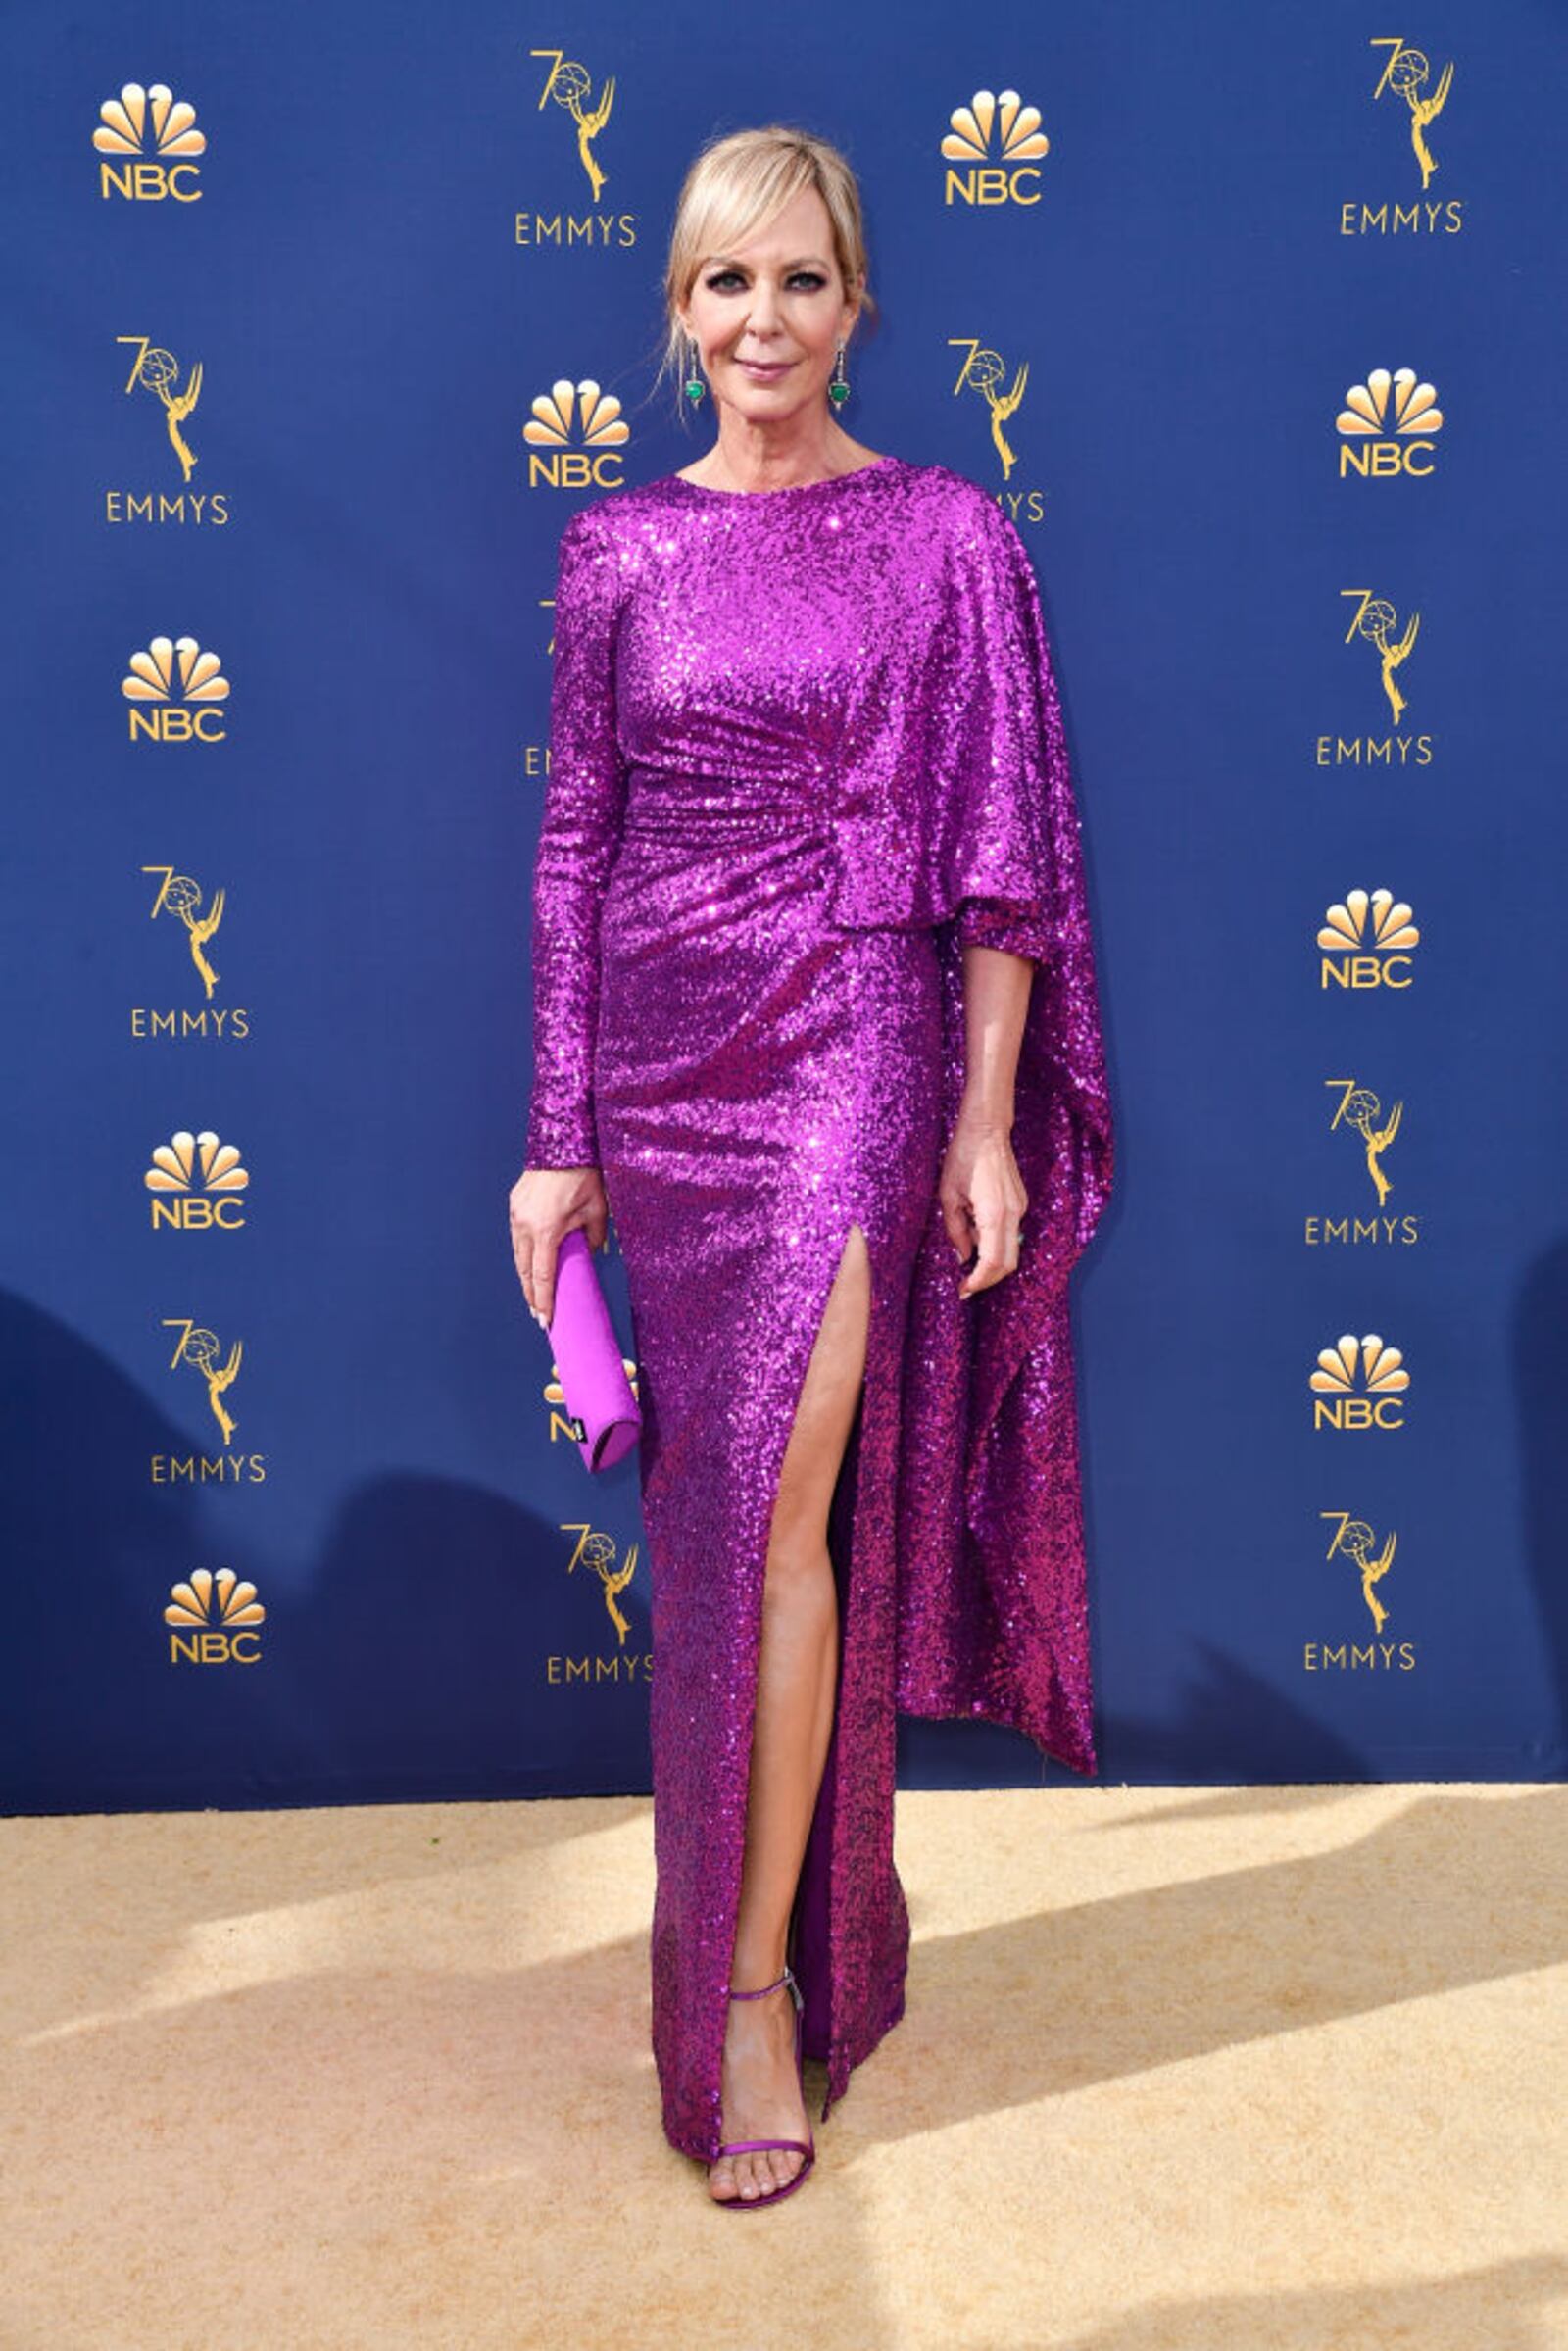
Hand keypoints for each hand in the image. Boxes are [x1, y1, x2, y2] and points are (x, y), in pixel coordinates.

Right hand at [509, 1164, 609, 1326]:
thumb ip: (594, 1238)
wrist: (563, 1144)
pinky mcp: (514, 1205)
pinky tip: (531, 1265)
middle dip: (532, 1295)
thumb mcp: (598, 1210)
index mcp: (546, 1230)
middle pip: (525, 1271)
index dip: (543, 1301)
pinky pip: (517, 1238)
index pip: (543, 1276)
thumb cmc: (584, 1177)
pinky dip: (524, 1255)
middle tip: (539, 1315)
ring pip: (518, 1256)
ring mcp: (516, 1214)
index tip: (545, 1320)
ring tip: (534, 1296)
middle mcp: (525, 1225)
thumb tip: (589, 1255)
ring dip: (526, 1277)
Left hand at [939, 1104, 1027, 1300]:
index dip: (978, 1281)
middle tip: (966, 1285)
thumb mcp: (948, 1196)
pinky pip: (1010, 1233)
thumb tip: (962, 1257)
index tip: (963, 1290)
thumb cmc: (962, 1158)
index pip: (992, 1263)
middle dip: (988, 1279)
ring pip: (1011, 1250)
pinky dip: (994, 1243)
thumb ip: (955, 1231)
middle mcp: (1013, 1214)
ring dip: (991, 1260)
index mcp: (994, 1214)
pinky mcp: (1020, 1202)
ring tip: (966, 1255)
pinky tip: (976, 1234)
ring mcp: (1020, 1208)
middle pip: (1008, 1263)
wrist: (986, 1130)